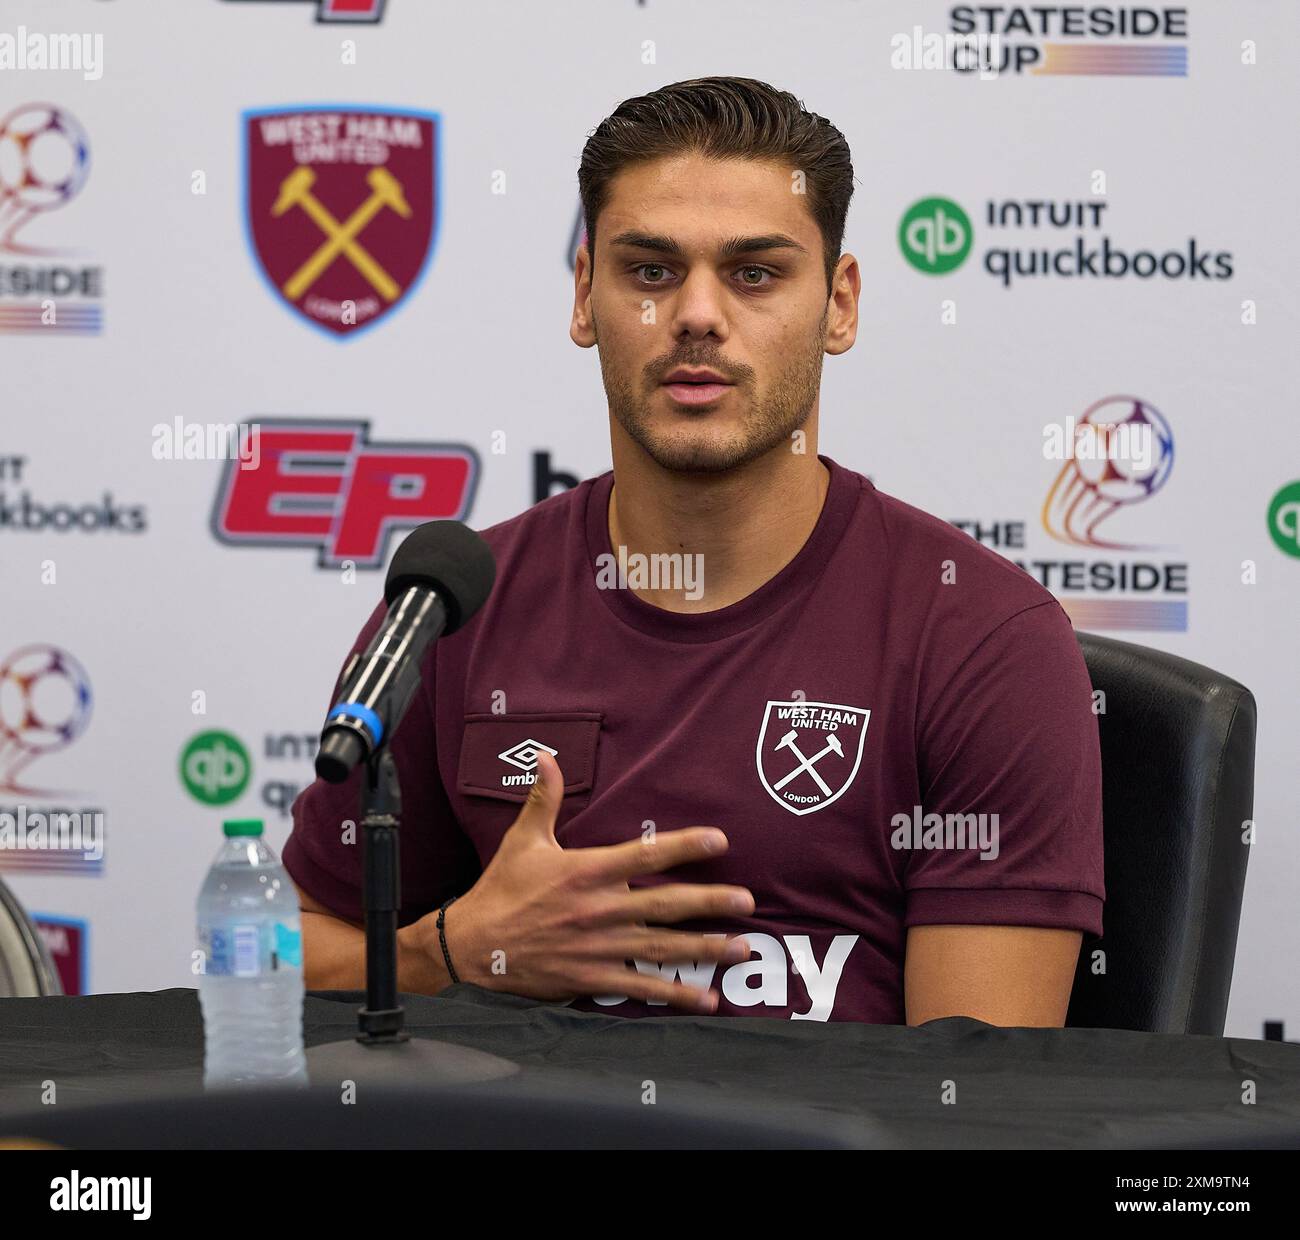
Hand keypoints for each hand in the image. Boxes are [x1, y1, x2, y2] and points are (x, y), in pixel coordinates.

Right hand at [435, 751, 753, 1011]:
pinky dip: (674, 994)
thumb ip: (543, 799)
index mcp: (587, 871)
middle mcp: (600, 909)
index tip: (719, 840)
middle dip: (710, 902)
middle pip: (666, 904)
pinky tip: (706, 997)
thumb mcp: (523, 840)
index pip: (646, 856)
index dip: (684, 846)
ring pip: (663, 947)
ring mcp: (599, 947)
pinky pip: (640, 988)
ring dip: (705, 947)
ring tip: (741, 946)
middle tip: (748, 900)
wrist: (470, 948)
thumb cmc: (500, 890)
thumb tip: (547, 756)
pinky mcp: (592, 979)